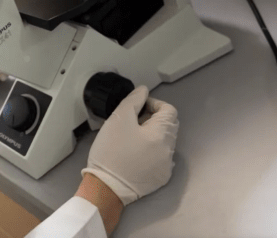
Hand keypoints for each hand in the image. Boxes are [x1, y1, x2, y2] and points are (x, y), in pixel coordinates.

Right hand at [82, 85, 178, 205]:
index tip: (137, 108)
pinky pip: (160, 158)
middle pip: (168, 126)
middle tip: (132, 122)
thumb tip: (144, 91)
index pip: (169, 110)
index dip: (154, 104)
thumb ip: (133, 100)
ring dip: (152, 136)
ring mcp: (167, 166)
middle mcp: (170, 150)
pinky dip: (151, 152)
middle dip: (153, 119)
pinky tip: (134, 155)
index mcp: (162, 134)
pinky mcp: (161, 178)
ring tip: (131, 139)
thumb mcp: (119, 119)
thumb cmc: (111, 150)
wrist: (106, 186)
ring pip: (164, 142)